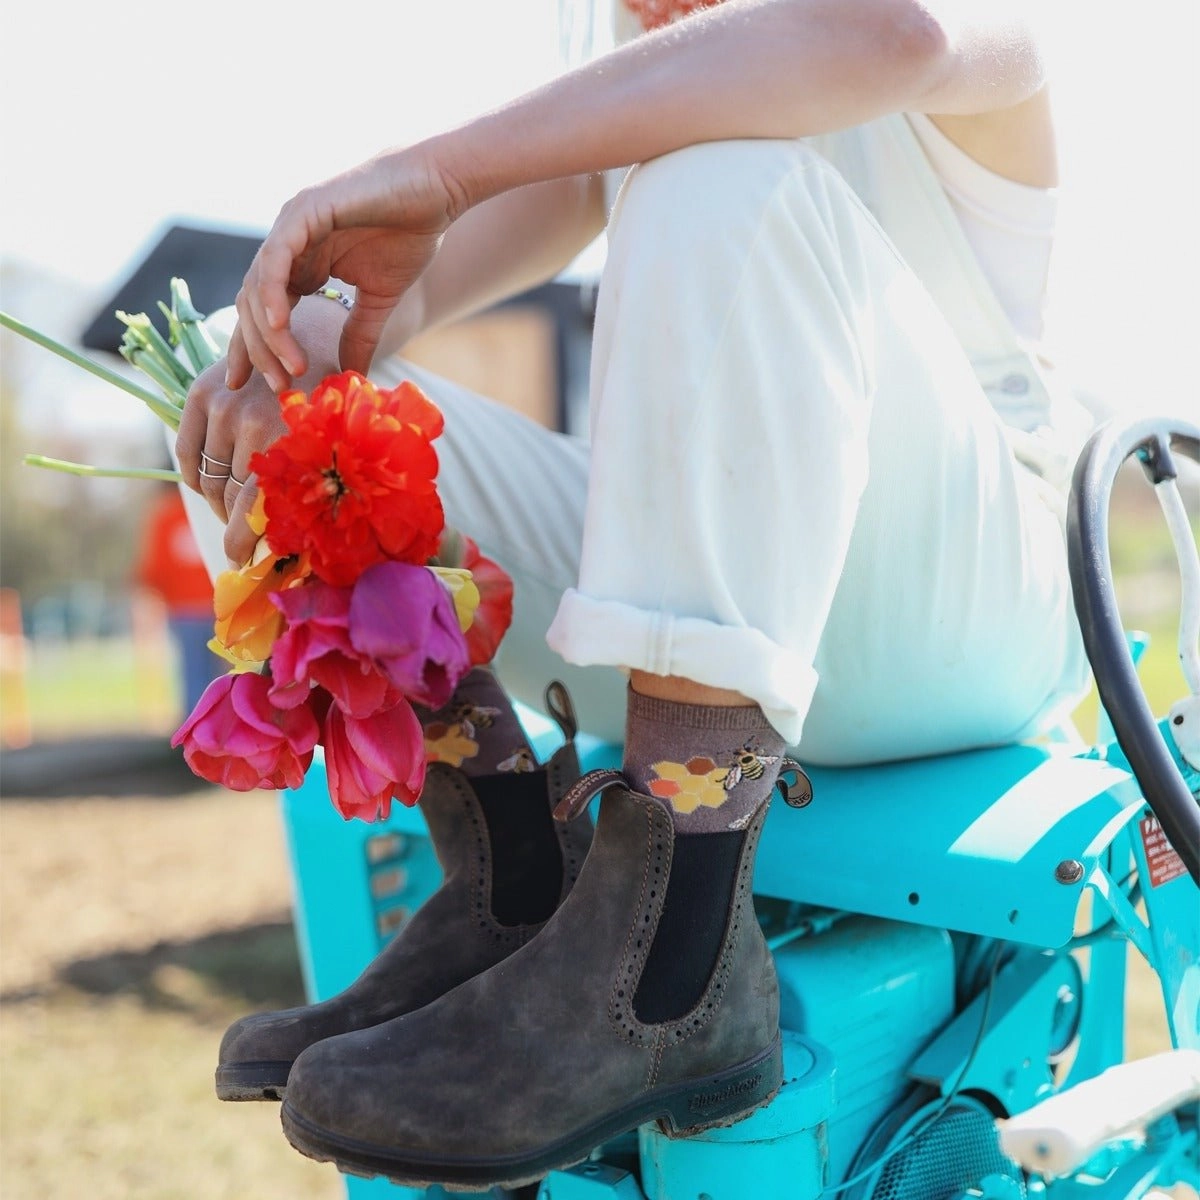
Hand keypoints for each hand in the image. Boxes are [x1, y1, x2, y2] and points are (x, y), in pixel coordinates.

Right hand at [177, 297, 344, 565]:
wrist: (314, 338)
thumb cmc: (333, 403)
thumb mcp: (334, 445)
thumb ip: (315, 488)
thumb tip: (304, 547)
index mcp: (289, 442)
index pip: (249, 511)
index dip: (240, 543)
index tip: (240, 562)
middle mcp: (251, 424)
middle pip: (228, 499)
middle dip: (236, 526)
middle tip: (246, 538)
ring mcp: (223, 407)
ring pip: (208, 481)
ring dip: (218, 504)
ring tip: (234, 512)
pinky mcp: (202, 394)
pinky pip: (187, 454)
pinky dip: (196, 478)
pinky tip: (211, 488)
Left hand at [228, 144, 459, 392]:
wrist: (435, 189)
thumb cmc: (411, 233)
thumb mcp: (380, 298)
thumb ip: (360, 334)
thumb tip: (352, 376)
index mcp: (300, 264)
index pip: (263, 312)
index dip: (256, 350)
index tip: (257, 386)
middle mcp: (286, 245)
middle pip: (252, 306)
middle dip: (257, 350)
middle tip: (276, 386)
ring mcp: (290, 226)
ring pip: (258, 287)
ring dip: (269, 333)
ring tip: (289, 367)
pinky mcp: (302, 212)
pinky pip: (275, 259)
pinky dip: (271, 293)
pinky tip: (280, 325)